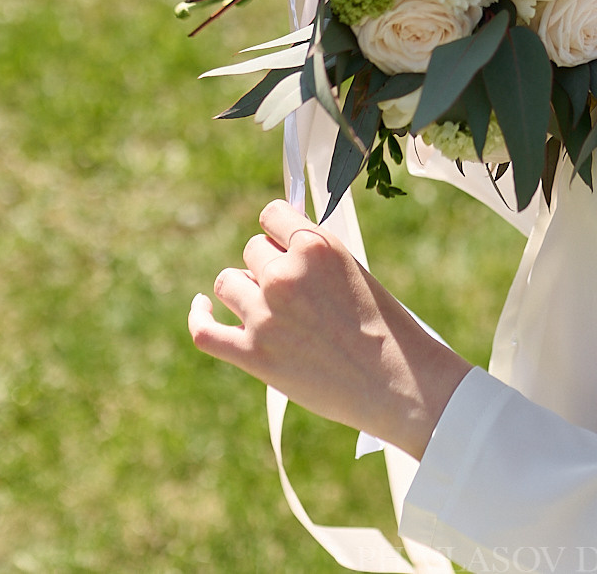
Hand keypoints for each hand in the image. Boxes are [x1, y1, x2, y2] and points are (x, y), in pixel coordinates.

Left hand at [189, 199, 473, 460]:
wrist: (397, 383)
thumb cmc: (384, 328)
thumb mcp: (354, 271)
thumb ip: (313, 257)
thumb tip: (274, 248)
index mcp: (316, 245)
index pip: (272, 214)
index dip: (278, 232)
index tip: (285, 246)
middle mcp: (286, 274)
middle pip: (251, 251)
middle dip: (268, 267)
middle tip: (295, 295)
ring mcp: (266, 314)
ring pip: (227, 282)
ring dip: (244, 292)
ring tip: (270, 311)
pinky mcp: (253, 353)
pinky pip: (204, 329)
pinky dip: (199, 316)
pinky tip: (203, 309)